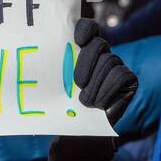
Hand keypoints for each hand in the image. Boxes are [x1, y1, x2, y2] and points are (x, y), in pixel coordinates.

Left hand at [45, 19, 137, 160]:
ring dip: (96, 84)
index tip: (77, 40)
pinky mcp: (129, 79)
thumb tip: (30, 47)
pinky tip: (100, 104)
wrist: (77, 133)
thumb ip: (52, 66)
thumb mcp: (54, 84)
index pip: (88, 27)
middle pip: (99, 44)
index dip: (86, 29)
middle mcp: (102, 54)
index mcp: (83, 50)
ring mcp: (117, 65)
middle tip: (77, 83)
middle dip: (87, 62)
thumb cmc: (62, 106)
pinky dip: (108, 90)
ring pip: (110, 60)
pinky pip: (121, 75)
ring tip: (85, 101)